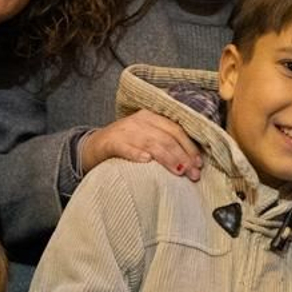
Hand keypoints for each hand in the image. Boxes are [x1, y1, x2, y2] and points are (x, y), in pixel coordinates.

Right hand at [79, 110, 202, 181]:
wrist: (93, 146)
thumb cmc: (126, 146)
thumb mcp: (147, 138)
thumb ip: (166, 144)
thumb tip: (192, 163)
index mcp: (152, 117)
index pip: (176, 130)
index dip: (189, 147)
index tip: (199, 164)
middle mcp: (140, 121)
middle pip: (167, 137)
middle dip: (183, 156)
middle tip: (193, 174)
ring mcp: (125, 130)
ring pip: (151, 142)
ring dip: (167, 158)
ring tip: (179, 171)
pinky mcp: (110, 142)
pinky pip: (125, 147)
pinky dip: (136, 153)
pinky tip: (146, 161)